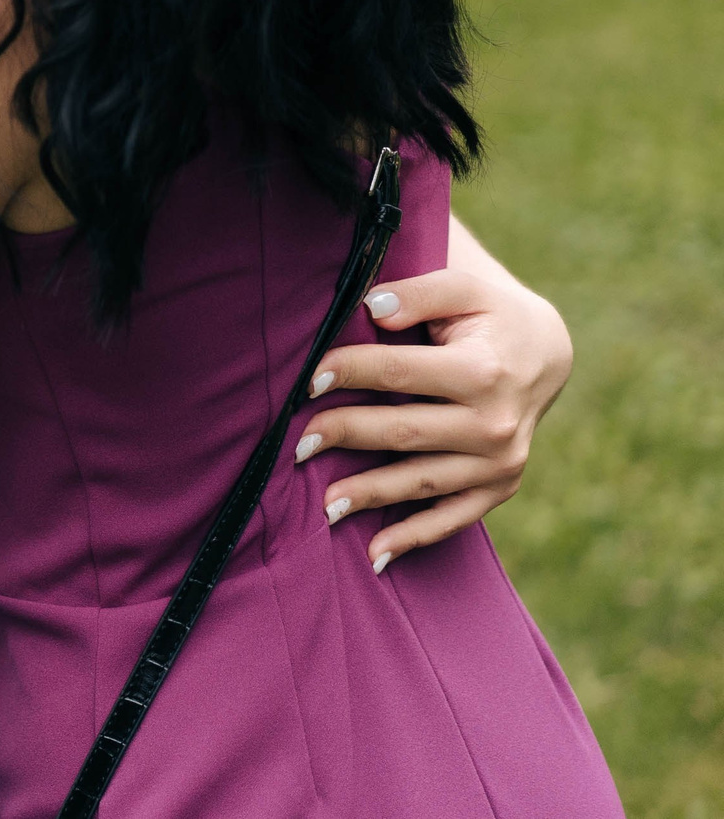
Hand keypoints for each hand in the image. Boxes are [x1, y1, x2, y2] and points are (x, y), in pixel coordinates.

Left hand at [298, 227, 571, 571]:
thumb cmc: (488, 314)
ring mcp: (501, 461)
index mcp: (485, 370)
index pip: (402, 373)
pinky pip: (453, 518)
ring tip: (323, 504)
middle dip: (347, 436)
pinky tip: (374, 555)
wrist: (545, 352)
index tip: (308, 379)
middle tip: (297, 445)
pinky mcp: (500, 486)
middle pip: (405, 432)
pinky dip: (415, 538)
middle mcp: (497, 423)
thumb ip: (419, 292)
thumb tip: (371, 308)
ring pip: (423, 483)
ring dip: (371, 495)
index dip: (351, 372)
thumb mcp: (463, 287)